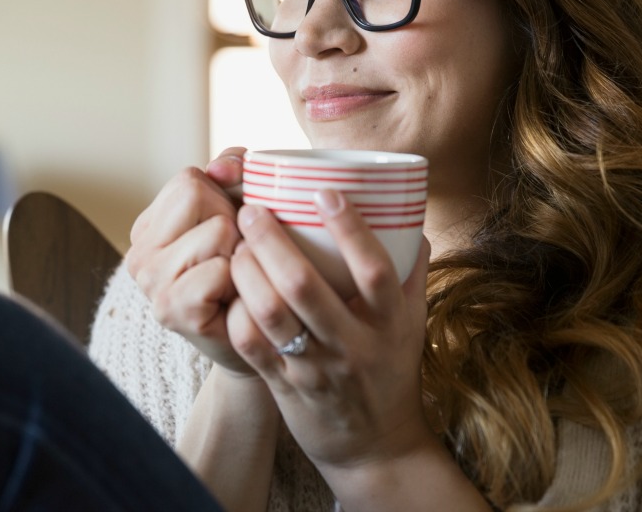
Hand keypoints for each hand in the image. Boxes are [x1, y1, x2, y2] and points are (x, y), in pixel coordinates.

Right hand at [128, 146, 254, 374]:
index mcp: (148, 227)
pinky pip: (220, 269)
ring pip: (216, 229)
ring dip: (240, 253)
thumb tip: (222, 166)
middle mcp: (139, 253)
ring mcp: (150, 283)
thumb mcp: (238, 209)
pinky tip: (233, 299)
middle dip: (231, 221)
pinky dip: (238, 281)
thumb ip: (231, 171)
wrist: (260, 338)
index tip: (227, 234)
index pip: (190, 179)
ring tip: (235, 279)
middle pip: (197, 194)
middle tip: (232, 259)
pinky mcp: (171, 310)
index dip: (222, 200)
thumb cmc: (249, 272)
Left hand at [226, 189, 436, 468]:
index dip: (350, 228)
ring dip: (247, 270)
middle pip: (305, 286)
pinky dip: (236, 310)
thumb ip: (409, 272)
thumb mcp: (411, 324)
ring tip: (237, 244)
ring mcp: (316, 367)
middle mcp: (354, 345)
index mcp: (390, 324)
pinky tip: (230, 285)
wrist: (376, 449)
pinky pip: (250, 343)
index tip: (325, 192)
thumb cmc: (391, 372)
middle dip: (271, 241)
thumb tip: (410, 216)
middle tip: (252, 210)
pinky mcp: (284, 385)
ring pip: (270, 312)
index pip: (375, 270)